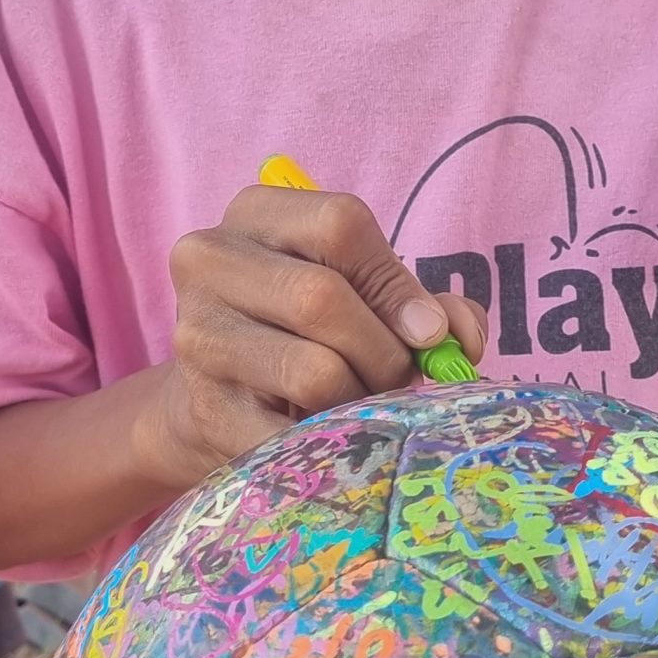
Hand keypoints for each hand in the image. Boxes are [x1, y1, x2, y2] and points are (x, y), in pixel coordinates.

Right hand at [149, 185, 486, 490]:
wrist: (218, 398)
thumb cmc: (306, 332)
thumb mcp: (358, 294)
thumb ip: (421, 302)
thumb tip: (459, 336)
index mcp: (255, 214)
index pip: (340, 224)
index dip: (396, 283)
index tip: (428, 331)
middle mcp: (211, 262)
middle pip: (321, 299)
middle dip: (384, 350)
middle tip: (400, 378)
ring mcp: (198, 337)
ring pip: (314, 371)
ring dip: (362, 399)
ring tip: (361, 403)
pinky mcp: (206, 410)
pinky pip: (294, 436)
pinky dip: (335, 443)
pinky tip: (335, 436)